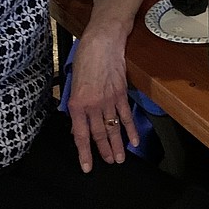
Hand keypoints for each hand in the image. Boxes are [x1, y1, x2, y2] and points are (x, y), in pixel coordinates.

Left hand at [67, 29, 137, 171]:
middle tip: (109, 163)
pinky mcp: (121, 93)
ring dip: (118, 145)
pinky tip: (134, 140)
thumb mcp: (74, 83)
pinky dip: (130, 129)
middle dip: (104, 151)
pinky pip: (126, 115)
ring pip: (113, 128)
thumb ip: (76, 107)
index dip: (84, 153)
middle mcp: (93, 106)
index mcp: (77, 104)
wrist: (102, 41)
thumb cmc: (84, 58)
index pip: (81, 135)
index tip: (87, 167)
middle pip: (99, 134)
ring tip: (120, 159)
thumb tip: (78, 126)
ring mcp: (109, 100)